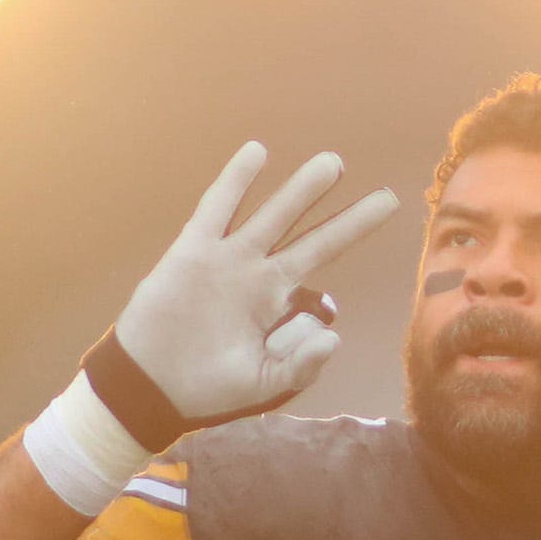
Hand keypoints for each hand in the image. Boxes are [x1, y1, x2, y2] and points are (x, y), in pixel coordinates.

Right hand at [111, 144, 396, 433]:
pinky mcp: (194, 251)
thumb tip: (335, 336)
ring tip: (335, 164)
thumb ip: (300, 366)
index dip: (342, 271)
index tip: (352, 281)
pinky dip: (236, 181)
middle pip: (313, 239)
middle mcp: (260, 277)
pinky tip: (258, 152)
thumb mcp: (262, 384)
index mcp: (278, 307)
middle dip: (348, 220)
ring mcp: (229, 260)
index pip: (322, 280)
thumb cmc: (206, 388)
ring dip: (303, 190)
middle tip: (389, 199)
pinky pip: (217, 209)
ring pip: (273, 216)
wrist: (151, 384)